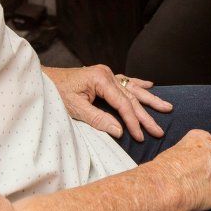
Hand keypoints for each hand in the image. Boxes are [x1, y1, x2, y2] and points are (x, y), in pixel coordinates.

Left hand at [42, 65, 172, 141]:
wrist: (44, 79)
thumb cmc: (56, 93)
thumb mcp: (74, 108)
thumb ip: (98, 119)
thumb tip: (120, 131)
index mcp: (100, 79)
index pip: (123, 104)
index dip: (133, 122)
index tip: (140, 137)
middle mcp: (107, 74)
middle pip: (131, 98)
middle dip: (146, 115)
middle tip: (159, 131)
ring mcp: (106, 74)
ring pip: (132, 89)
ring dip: (149, 100)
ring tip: (167, 107)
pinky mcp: (103, 76)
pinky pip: (125, 81)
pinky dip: (138, 84)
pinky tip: (150, 86)